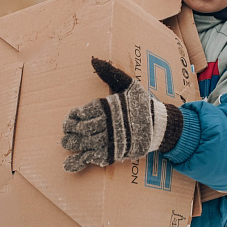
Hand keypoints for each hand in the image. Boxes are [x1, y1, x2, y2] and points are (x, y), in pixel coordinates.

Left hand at [60, 58, 183, 171]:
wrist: (159, 126)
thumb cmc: (141, 104)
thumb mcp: (128, 85)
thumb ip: (110, 73)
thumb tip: (94, 61)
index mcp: (109, 106)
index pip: (85, 111)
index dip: (74, 115)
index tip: (71, 116)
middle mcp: (108, 124)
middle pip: (82, 128)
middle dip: (71, 130)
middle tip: (66, 131)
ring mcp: (111, 140)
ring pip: (85, 143)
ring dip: (72, 144)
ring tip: (66, 143)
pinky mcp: (114, 154)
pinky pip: (93, 158)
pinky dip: (79, 162)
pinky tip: (68, 165)